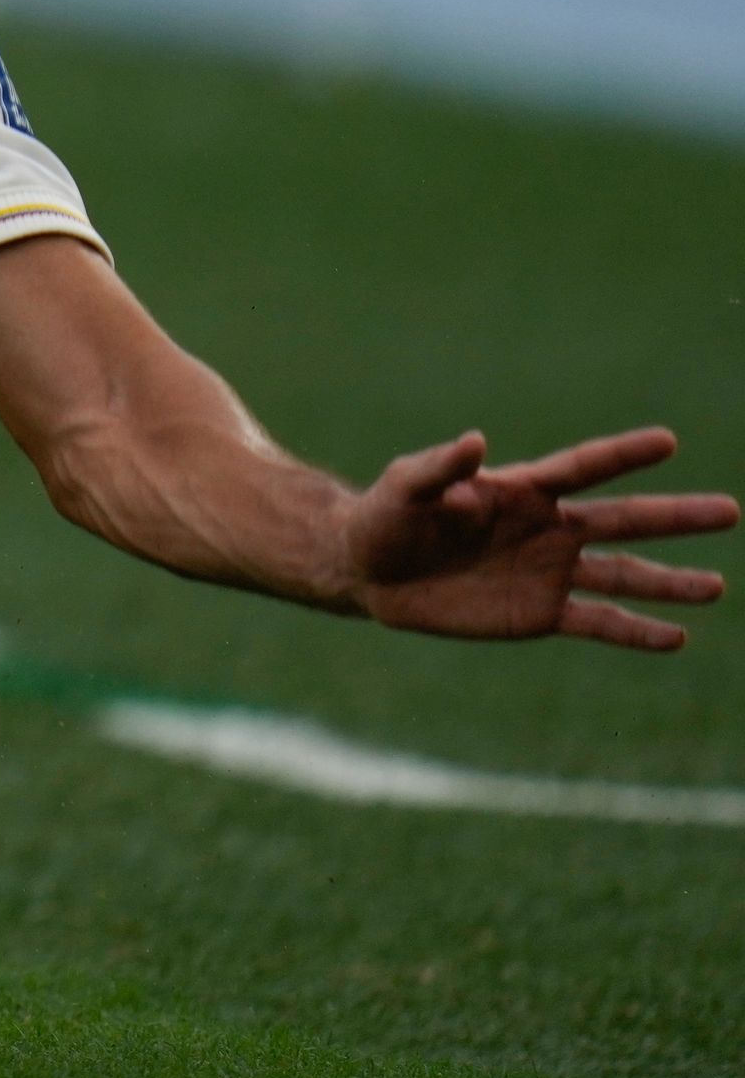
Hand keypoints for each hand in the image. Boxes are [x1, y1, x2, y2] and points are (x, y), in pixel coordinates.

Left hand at [342, 426, 734, 649]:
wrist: (369, 572)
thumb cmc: (385, 517)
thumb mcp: (404, 487)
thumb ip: (439, 468)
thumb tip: (475, 442)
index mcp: (521, 490)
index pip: (582, 468)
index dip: (622, 454)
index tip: (668, 441)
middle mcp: (548, 528)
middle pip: (623, 519)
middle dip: (675, 516)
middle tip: (731, 510)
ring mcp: (549, 572)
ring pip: (623, 575)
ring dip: (670, 583)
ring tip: (716, 586)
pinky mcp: (540, 614)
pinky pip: (599, 623)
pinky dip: (636, 631)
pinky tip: (676, 637)